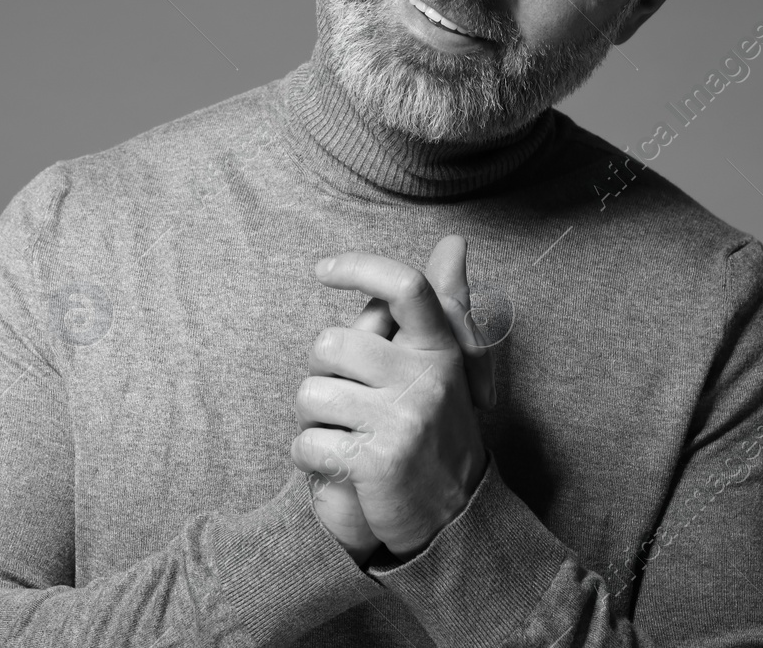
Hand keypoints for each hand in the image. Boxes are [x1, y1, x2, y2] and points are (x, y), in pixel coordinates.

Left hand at [292, 235, 491, 561]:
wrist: (455, 520)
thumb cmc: (437, 431)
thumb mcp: (446, 366)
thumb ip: (444, 303)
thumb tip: (453, 242)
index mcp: (439, 350)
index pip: (404, 286)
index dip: (359, 267)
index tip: (322, 269)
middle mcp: (426, 379)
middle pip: (329, 345)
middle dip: (323, 376)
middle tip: (350, 406)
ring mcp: (403, 420)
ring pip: (309, 395)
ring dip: (313, 422)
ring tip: (347, 438)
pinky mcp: (377, 461)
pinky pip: (306, 443)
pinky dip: (310, 460)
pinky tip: (340, 467)